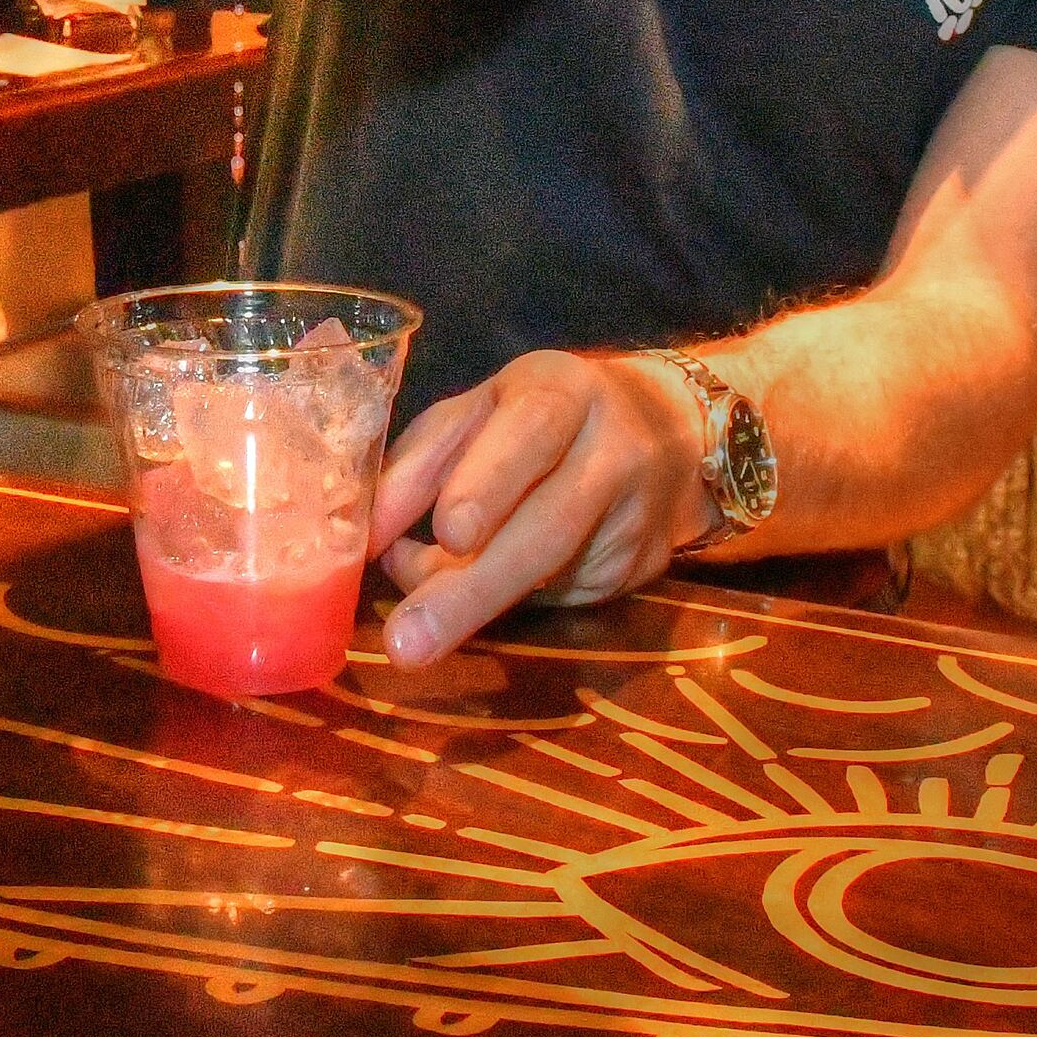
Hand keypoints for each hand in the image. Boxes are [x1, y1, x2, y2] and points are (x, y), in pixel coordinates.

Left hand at [365, 352, 707, 668]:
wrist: (668, 429)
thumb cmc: (540, 417)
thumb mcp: (481, 412)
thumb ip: (422, 464)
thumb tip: (369, 537)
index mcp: (564, 393)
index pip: (531, 433)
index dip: (489, 482)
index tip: (449, 533)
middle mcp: (613, 452)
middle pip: (548, 528)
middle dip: (472, 588)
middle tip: (407, 639)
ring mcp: (637, 517)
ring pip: (554, 574)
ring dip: (478, 608)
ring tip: (416, 642)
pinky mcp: (642, 568)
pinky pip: (564, 595)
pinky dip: (508, 602)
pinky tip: (477, 597)